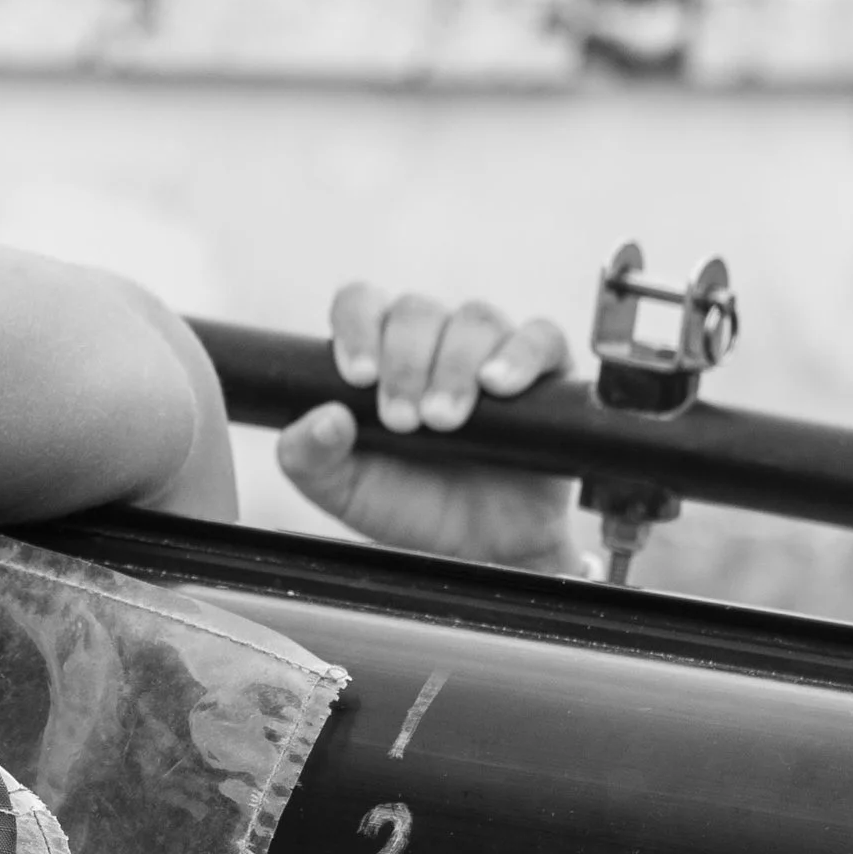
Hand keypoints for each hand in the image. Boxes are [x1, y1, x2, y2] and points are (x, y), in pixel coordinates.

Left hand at [277, 283, 577, 570]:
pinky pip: (542, 337)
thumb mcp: (340, 489)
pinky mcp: (544, 375)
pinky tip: (498, 386)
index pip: (361, 303)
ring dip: (455, 366)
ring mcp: (489, 354)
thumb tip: (324, 417)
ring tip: (444, 420)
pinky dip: (520, 354)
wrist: (476, 551)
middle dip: (406, 363)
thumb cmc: (406, 507)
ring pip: (475, 318)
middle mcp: (433, 343)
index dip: (357, 326)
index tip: (359, 377)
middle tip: (403, 422)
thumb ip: (308, 456)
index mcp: (379, 353)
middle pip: (417, 310)